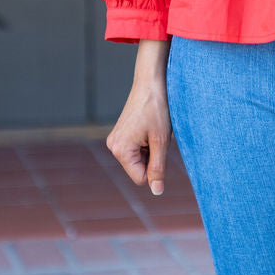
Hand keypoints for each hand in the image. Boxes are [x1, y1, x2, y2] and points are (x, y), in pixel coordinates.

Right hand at [105, 38, 171, 194]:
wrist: (151, 82)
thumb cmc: (157, 109)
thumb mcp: (161, 141)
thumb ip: (158, 168)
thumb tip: (157, 192)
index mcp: (121, 150)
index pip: (142, 178)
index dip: (156, 168)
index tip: (161, 147)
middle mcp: (113, 146)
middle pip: (139, 169)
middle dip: (152, 157)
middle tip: (157, 135)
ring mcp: (115, 140)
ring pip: (139, 160)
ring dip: (150, 149)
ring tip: (154, 130)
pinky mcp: (120, 134)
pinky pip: (136, 149)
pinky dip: (146, 143)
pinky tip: (150, 127)